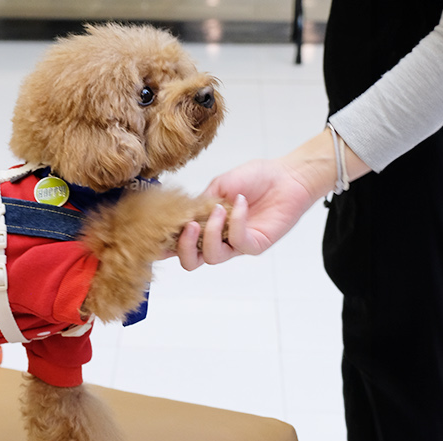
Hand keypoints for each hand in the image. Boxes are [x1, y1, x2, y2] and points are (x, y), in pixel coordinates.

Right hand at [175, 158, 319, 269]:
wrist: (287, 176)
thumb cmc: (256, 178)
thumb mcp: (220, 185)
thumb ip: (200, 202)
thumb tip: (183, 215)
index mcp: (206, 226)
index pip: (180, 243)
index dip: (165, 245)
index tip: (156, 234)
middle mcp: (219, 239)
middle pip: (192, 261)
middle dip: (183, 247)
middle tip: (188, 226)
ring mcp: (237, 244)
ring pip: (212, 257)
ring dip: (209, 234)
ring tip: (217, 210)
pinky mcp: (256, 244)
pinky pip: (239, 242)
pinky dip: (236, 221)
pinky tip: (240, 203)